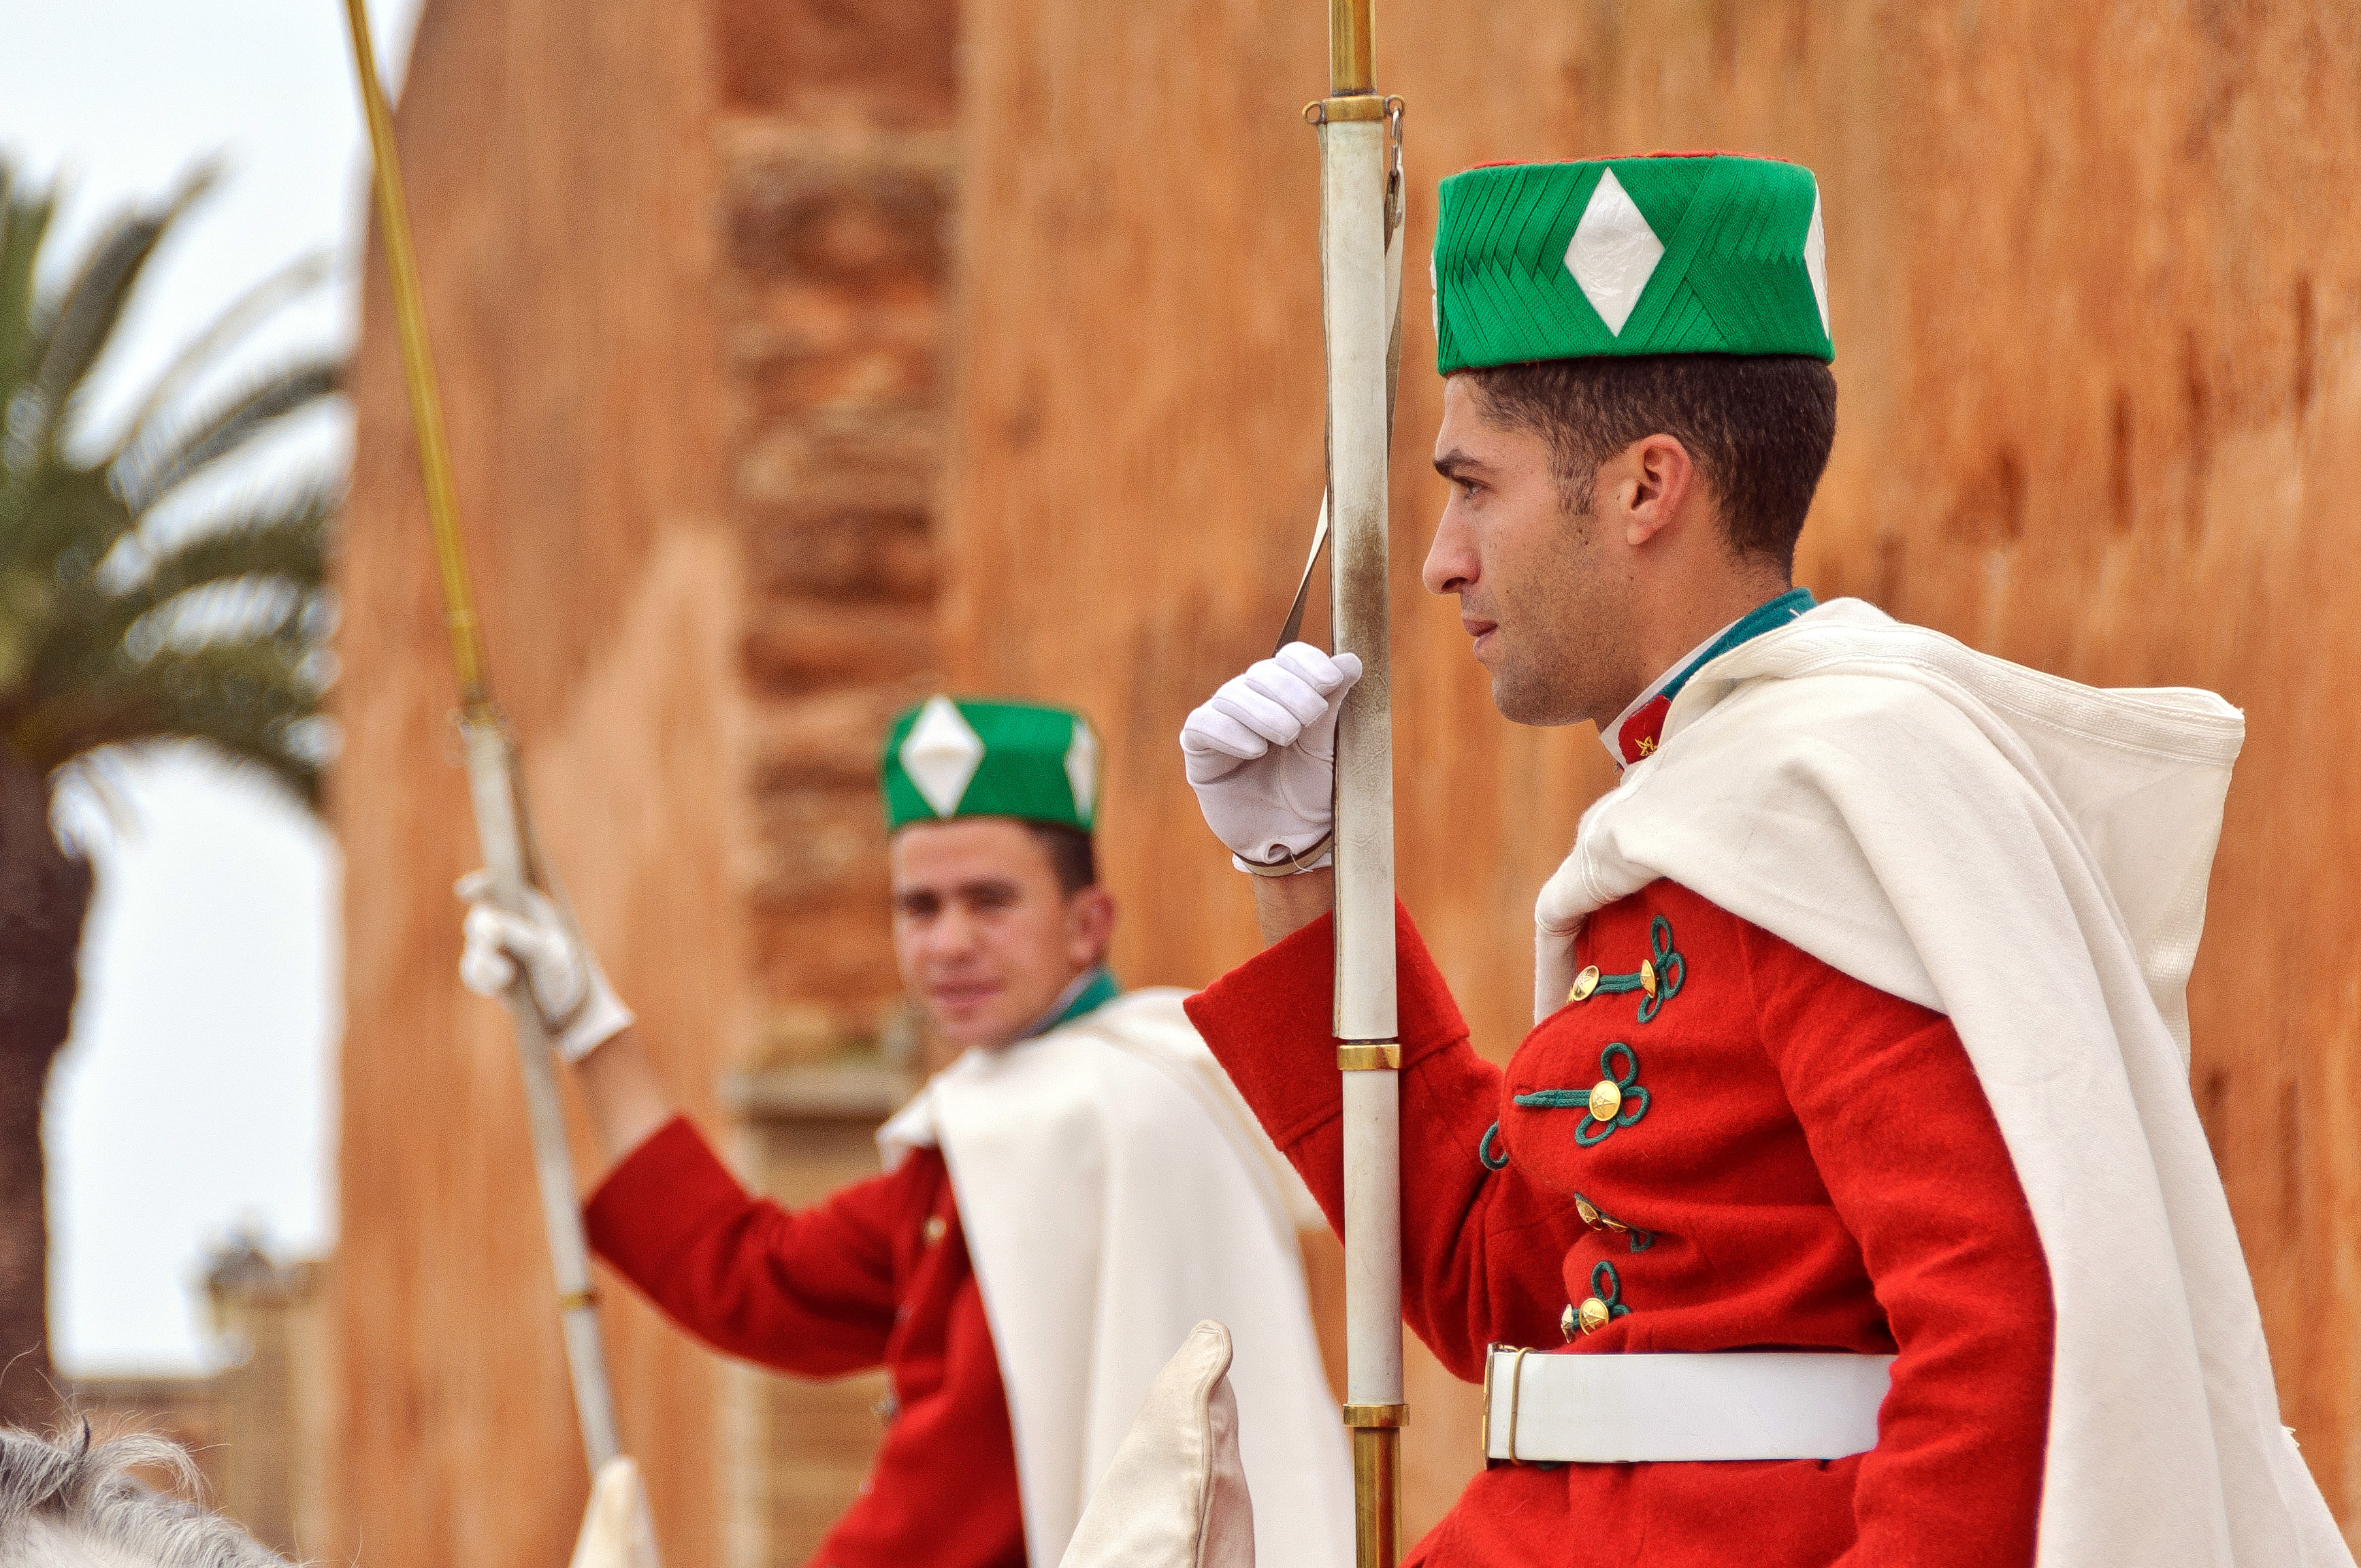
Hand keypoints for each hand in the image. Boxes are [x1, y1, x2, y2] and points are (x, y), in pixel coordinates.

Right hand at [455, 871, 634, 1062]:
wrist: (567, 1009)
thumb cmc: (564, 972)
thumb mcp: (548, 951)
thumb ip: (519, 934)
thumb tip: (490, 926)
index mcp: (530, 907)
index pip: (499, 885)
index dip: (480, 885)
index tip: (465, 892)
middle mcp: (510, 922)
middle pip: (479, 916)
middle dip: (482, 930)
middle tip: (493, 942)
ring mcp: (496, 947)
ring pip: (472, 946)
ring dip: (484, 961)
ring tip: (507, 976)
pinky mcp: (487, 971)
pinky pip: (470, 970)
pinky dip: (480, 978)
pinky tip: (499, 986)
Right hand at [1179, 642, 1362, 869]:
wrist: (1290, 840)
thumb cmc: (1311, 793)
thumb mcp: (1327, 749)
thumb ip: (1333, 706)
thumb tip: (1350, 659)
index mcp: (1287, 694)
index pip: (1290, 657)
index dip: (1308, 663)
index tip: (1332, 680)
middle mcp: (1252, 700)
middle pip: (1263, 672)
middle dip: (1291, 691)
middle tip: (1310, 720)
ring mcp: (1223, 720)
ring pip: (1233, 694)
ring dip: (1264, 712)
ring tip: (1287, 736)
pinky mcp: (1199, 748)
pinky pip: (1204, 724)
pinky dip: (1229, 731)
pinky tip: (1255, 749)